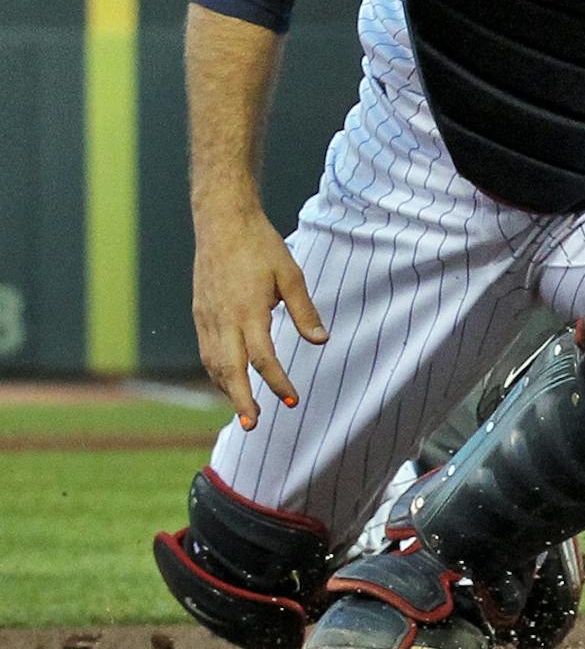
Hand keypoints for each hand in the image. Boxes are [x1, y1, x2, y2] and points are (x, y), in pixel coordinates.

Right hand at [191, 206, 327, 426]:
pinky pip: (206, 351)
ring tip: (244, 410)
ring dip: (227, 390)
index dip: (277, 382)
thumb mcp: (290, 275)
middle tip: (253, 425)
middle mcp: (223, 319)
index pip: (262, 358)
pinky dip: (216, 371)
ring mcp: (207, 318)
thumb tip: (321, 341)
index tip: (292, 400)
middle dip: (241, 400)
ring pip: (214, 364)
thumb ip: (304, 311)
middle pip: (229, 370)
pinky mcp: (199, 314)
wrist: (222, 223)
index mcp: (248, 311)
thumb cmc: (261, 247)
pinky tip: (228, 381)